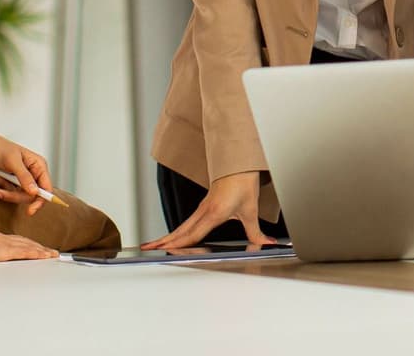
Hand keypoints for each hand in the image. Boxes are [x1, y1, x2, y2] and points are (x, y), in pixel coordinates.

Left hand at [0, 133, 54, 216]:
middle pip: (31, 195)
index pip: (46, 188)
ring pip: (18, 195)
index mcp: (39, 165)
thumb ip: (24, 177)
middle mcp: (33, 173)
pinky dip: (0, 186)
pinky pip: (9, 191)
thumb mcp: (12, 161)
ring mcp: (23, 178)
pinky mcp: (13, 182)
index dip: (40, 200)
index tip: (30, 211)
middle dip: (14, 195)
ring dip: (4, 189)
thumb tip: (35, 193)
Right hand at [0, 230, 57, 262]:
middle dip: (38, 247)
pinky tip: (45, 256)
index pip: (15, 241)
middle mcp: (1, 238)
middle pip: (25, 242)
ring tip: (52, 255)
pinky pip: (25, 252)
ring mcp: (4, 244)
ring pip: (28, 246)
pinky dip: (37, 253)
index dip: (27, 244)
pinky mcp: (4, 251)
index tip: (36, 248)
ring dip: (42, 250)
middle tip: (50, 252)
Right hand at [141, 171, 271, 250]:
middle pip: (180, 231)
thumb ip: (256, 231)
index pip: (194, 234)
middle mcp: (204, 211)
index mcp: (214, 213)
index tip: (166, 251)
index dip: (180, 245)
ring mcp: (202, 208)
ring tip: (153, 244)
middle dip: (164, 241)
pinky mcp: (204, 206)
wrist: (239, 163)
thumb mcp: (251, 209)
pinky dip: (177, 231)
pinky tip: (174, 236)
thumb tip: (265, 243)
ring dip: (167, 236)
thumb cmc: (243, 181)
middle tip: (147, 249)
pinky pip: (187, 222)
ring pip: (181, 226)